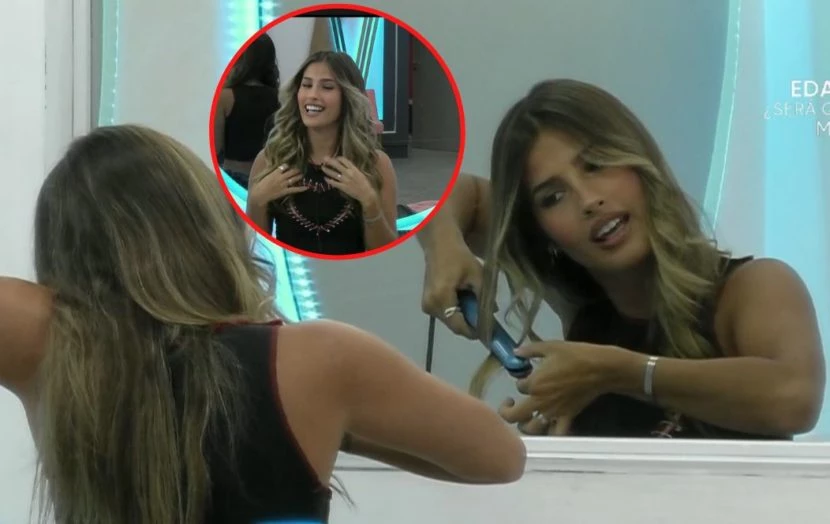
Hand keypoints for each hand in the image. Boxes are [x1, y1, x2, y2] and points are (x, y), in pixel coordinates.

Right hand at [247, 163, 307, 208]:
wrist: (259, 194)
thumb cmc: (260, 184)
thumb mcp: (265, 174)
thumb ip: (271, 170)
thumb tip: (273, 165)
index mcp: (275, 172)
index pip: (284, 166)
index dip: (288, 165)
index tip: (290, 165)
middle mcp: (281, 177)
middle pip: (291, 171)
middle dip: (296, 169)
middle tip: (300, 168)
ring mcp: (283, 184)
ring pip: (294, 179)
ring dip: (299, 176)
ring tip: (302, 174)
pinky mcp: (285, 191)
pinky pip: (295, 189)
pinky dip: (301, 188)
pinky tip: (306, 187)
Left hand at [320, 156, 378, 209]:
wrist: (366, 194)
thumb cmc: (365, 183)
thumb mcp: (360, 173)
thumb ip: (353, 168)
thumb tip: (346, 165)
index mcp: (354, 169)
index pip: (344, 160)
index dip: (338, 158)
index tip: (335, 158)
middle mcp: (348, 173)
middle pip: (336, 165)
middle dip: (329, 161)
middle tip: (324, 158)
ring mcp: (345, 180)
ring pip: (333, 173)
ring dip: (327, 170)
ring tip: (322, 167)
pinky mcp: (342, 187)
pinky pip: (333, 183)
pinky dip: (328, 180)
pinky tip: (325, 178)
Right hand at [420, 241, 482, 338]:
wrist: (440, 244)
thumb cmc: (459, 257)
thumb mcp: (477, 275)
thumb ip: (484, 298)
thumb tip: (492, 315)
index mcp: (441, 298)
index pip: (459, 326)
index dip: (475, 331)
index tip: (490, 333)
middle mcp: (430, 306)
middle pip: (455, 325)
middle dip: (471, 323)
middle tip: (487, 315)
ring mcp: (427, 306)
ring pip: (451, 321)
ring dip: (464, 316)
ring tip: (474, 301)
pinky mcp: (427, 304)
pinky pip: (446, 314)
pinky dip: (457, 310)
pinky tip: (464, 298)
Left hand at [498, 341, 619, 434]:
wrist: (600, 368)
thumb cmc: (574, 355)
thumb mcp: (549, 346)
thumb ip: (529, 350)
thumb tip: (516, 352)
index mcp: (533, 383)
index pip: (518, 386)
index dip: (520, 380)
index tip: (526, 375)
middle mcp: (539, 401)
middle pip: (513, 416)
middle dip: (506, 411)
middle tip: (509, 403)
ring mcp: (553, 412)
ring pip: (531, 428)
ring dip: (524, 425)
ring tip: (525, 417)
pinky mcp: (567, 417)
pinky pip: (556, 433)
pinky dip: (550, 434)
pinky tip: (547, 428)